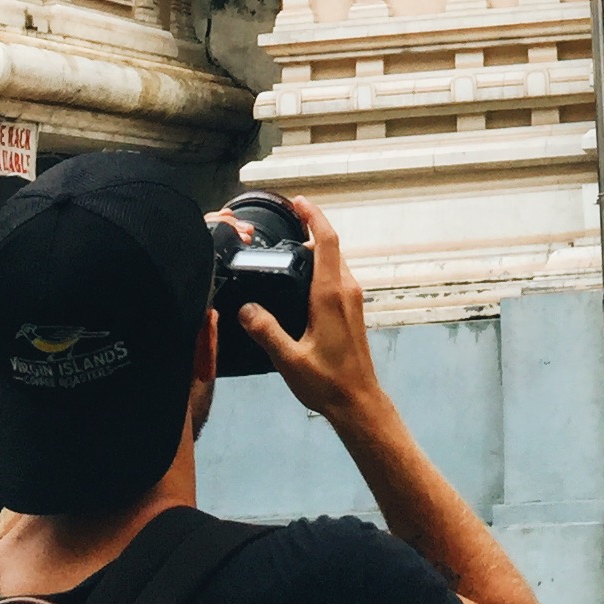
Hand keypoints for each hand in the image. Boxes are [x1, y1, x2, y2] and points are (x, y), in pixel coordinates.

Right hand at [237, 198, 381, 427]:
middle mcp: (346, 290)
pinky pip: (337, 277)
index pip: (327, 242)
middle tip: (284, 222)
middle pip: (331, 247)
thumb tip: (245, 308)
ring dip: (316, 249)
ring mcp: (353, 300)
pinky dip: (320, 267)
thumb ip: (266, 331)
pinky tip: (301, 281)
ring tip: (287, 248)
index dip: (314, 216)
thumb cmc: (326, 381)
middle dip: (311, 229)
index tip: (298, 201)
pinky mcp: (353, 310)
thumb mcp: (289, 359)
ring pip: (336, 262)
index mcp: (330, 294)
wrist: (358, 402)